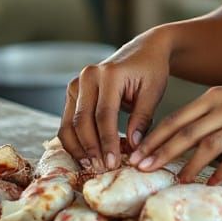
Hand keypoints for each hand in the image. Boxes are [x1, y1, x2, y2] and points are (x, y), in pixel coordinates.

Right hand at [58, 31, 171, 173]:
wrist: (143, 51)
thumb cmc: (151, 70)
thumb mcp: (153, 91)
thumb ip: (142, 118)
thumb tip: (133, 148)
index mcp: (109, 73)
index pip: (104, 114)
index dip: (107, 142)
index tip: (113, 164)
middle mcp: (88, 76)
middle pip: (82, 121)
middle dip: (91, 149)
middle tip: (102, 169)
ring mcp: (76, 83)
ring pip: (69, 123)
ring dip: (79, 148)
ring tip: (93, 166)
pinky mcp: (72, 92)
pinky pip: (67, 121)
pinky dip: (75, 141)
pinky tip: (86, 155)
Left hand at [128, 67, 221, 185]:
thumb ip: (214, 113)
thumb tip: (190, 137)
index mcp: (216, 96)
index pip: (177, 118)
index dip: (155, 137)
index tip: (136, 153)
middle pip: (186, 131)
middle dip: (160, 151)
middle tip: (140, 168)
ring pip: (208, 144)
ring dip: (187, 164)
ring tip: (172, 180)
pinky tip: (211, 183)